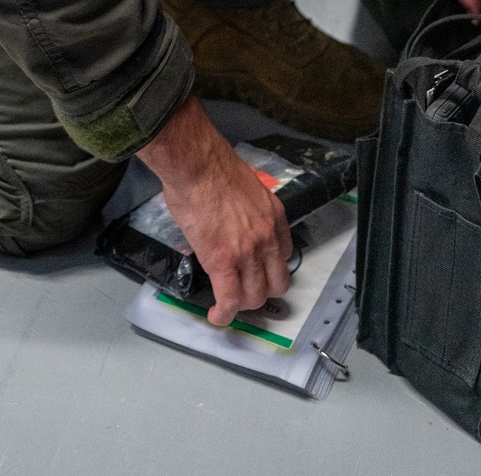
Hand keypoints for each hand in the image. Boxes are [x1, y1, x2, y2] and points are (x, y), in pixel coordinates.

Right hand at [137, 95, 291, 326]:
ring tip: (227, 303)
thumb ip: (244, 212)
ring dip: (241, 304)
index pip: (284, 255)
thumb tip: (229, 224)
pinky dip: (224, 314)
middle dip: (260, 292)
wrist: (196, 164)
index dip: (269, 269)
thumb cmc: (211, 167)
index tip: (257, 271)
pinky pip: (229, 300)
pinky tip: (216, 316)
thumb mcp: (243, 188)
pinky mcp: (223, 262)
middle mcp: (267, 237)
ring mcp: (248, 252)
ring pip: (255, 296)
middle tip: (243, 291)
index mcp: (274, 216)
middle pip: (276, 283)